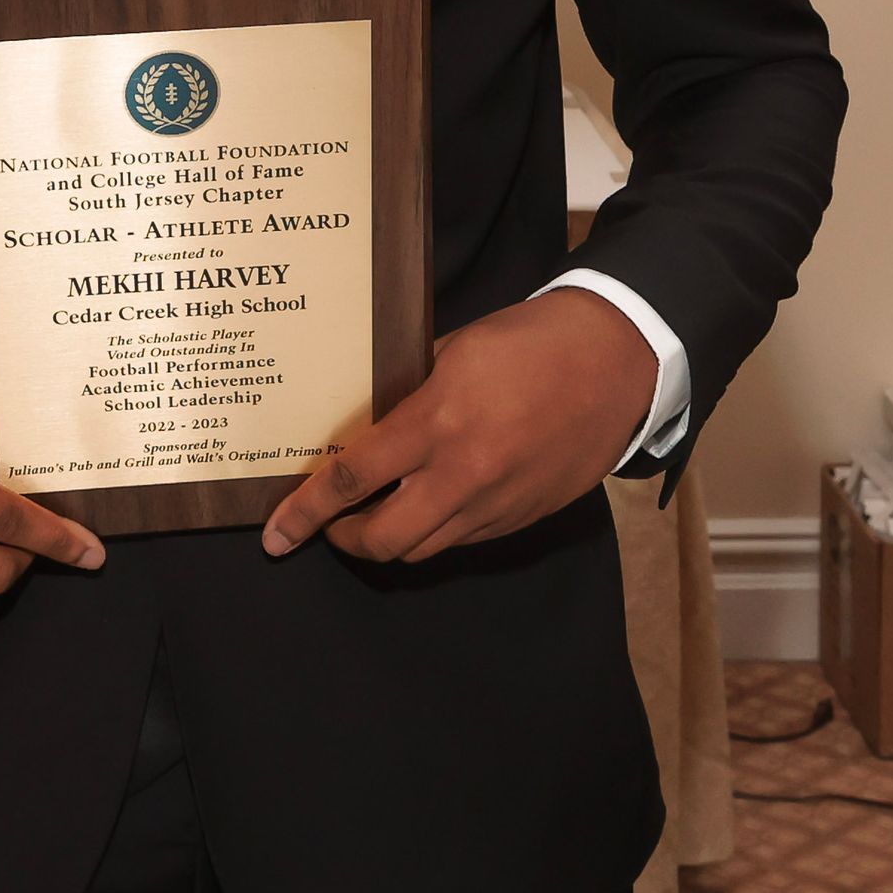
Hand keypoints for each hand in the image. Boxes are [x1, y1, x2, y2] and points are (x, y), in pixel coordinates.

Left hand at [261, 289, 657, 563]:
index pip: (351, 481)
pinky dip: (436, 530)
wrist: (616, 361)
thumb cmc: (531, 342)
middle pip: (383, 540)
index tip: (276, 534)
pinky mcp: (524, 517)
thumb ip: (408, 390)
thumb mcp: (455, 349)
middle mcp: (464, 474)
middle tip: (329, 525)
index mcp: (438, 422)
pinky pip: (463, 540)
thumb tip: (367, 419)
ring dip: (390, 540)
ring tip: (374, 516)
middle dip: (344, 541)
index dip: (304, 513)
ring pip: (423, 550)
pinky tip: (430, 502)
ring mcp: (497, 503)